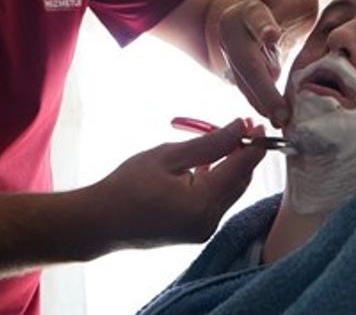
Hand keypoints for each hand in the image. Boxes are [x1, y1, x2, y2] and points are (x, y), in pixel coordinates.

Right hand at [88, 119, 265, 249]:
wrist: (100, 221)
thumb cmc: (127, 185)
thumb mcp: (168, 155)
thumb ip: (209, 143)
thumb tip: (238, 129)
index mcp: (202, 203)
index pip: (241, 168)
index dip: (253, 144)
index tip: (256, 123)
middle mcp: (209, 222)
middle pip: (240, 182)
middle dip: (245, 155)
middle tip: (241, 128)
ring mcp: (203, 230)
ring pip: (230, 193)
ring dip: (232, 167)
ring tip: (225, 141)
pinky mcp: (196, 232)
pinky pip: (216, 202)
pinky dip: (217, 182)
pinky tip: (208, 164)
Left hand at [219, 0, 318, 126]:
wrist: (254, 35)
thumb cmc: (257, 60)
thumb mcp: (254, 80)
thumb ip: (265, 95)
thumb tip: (282, 122)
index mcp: (238, 44)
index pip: (250, 67)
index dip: (262, 89)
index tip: (276, 112)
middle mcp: (252, 17)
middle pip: (255, 24)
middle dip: (263, 30)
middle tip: (271, 37)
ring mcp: (273, 1)